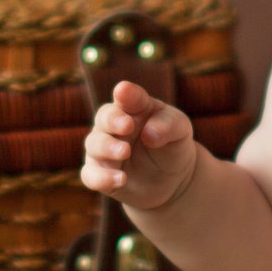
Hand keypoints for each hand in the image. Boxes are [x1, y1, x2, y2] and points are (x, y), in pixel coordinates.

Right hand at [79, 80, 197, 210]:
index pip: (126, 97)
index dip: (125, 94)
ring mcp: (103, 150)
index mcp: (132, 108)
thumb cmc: (172, 144)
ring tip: (125, 151)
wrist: (172, 178)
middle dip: (112, 120)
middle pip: (103, 118)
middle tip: (127, 126)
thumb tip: (149, 135)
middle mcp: (112, 126)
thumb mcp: (180, 129)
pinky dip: (101, 177)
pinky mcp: (100, 174)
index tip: (123, 91)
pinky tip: (120, 179)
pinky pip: (91, 175)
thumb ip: (168, 125)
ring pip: (94, 145)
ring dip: (107, 147)